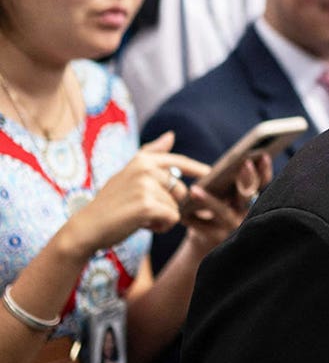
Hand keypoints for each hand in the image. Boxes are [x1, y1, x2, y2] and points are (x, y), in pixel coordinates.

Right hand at [62, 132, 210, 258]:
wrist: (86, 228)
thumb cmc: (110, 203)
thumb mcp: (129, 174)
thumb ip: (151, 154)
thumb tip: (171, 135)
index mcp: (141, 160)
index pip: (177, 161)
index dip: (195, 168)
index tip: (208, 172)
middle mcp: (145, 169)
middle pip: (180, 190)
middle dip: (168, 204)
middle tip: (144, 210)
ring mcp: (146, 186)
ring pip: (175, 206)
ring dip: (162, 217)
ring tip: (139, 217)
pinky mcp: (147, 205)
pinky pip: (172, 218)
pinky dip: (162, 226)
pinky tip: (143, 225)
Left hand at [181, 152, 271, 255]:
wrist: (205, 237)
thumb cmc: (212, 205)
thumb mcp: (219, 188)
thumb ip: (217, 171)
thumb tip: (178, 138)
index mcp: (249, 196)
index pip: (262, 181)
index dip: (264, 169)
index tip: (262, 155)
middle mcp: (246, 211)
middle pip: (248, 196)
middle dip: (248, 180)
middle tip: (244, 164)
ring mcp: (233, 227)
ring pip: (224, 213)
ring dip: (210, 202)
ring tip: (194, 190)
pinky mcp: (218, 239)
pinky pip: (206, 227)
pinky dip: (195, 220)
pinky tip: (184, 213)